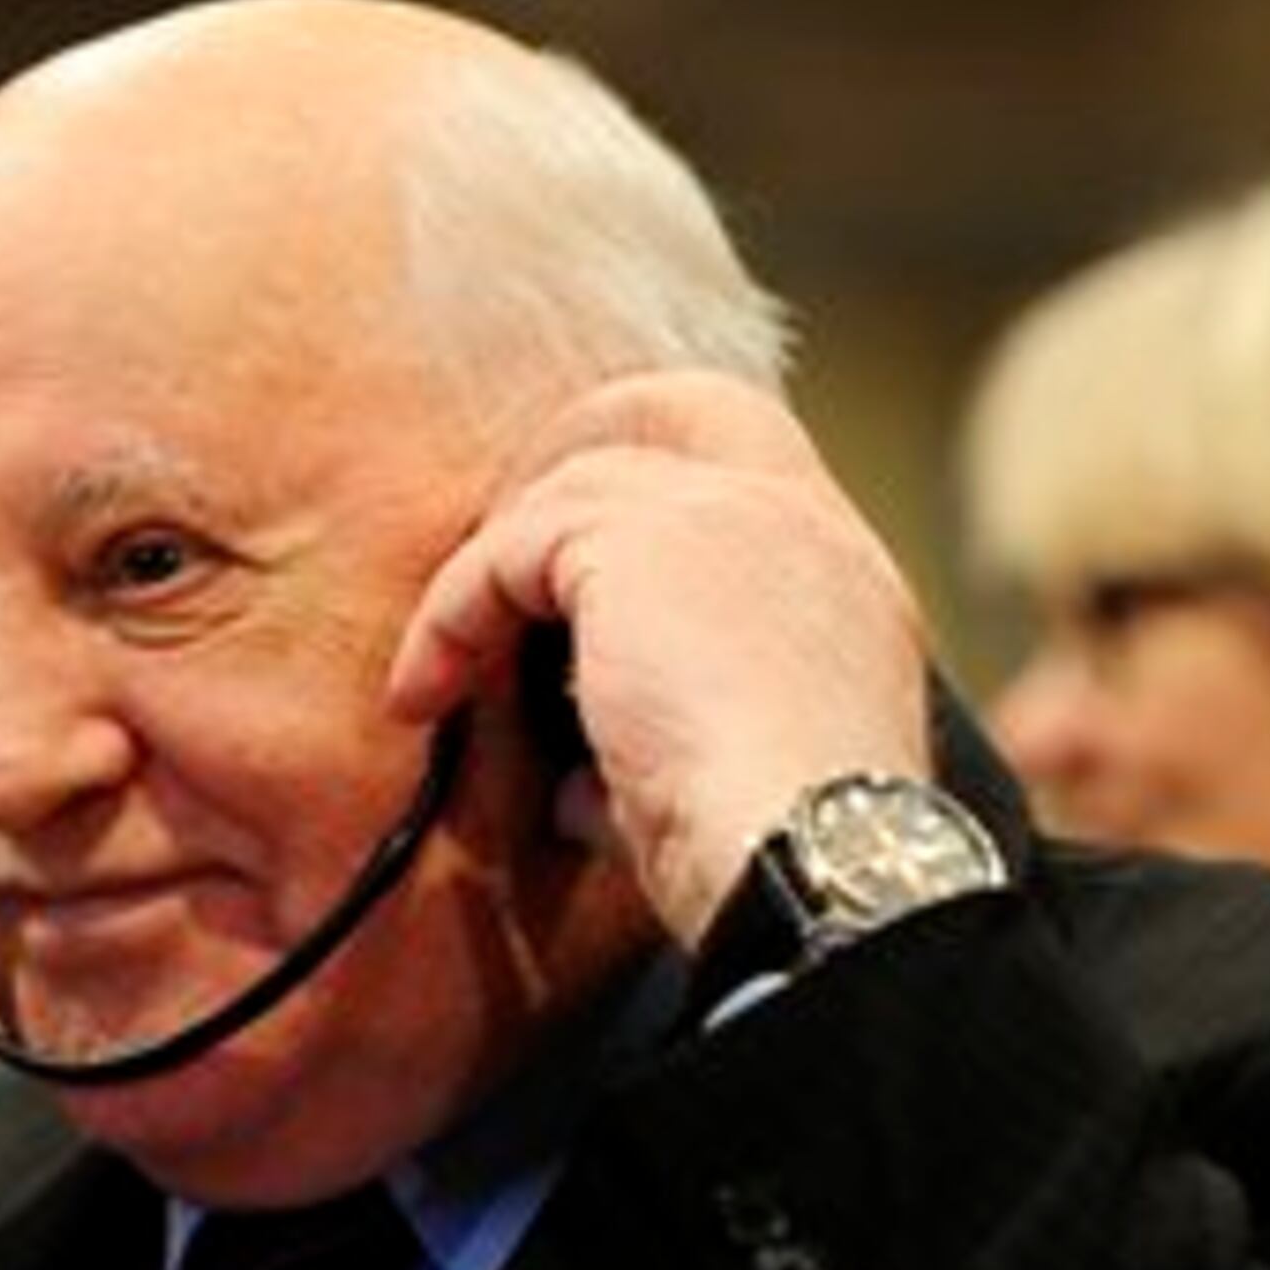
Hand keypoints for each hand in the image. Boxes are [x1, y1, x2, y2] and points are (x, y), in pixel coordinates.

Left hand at [385, 372, 934, 940]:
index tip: (573, 574)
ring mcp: (729, 514)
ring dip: (491, 571)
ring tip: (439, 655)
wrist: (812, 861)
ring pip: (574, 486)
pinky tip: (421, 694)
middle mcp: (802, 524)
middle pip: (681, 407)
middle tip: (498, 554)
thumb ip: (662, 748)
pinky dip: (451, 618)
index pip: (761, 466)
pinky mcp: (641, 541)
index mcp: (848, 582)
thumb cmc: (781, 862)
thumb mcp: (734, 786)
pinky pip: (508, 550)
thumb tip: (581, 785)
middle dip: (579, 458)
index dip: (662, 489)